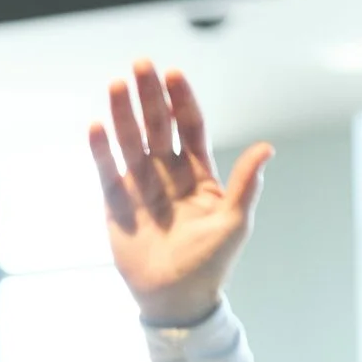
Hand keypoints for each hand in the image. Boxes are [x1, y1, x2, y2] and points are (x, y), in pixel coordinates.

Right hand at [89, 61, 271, 325]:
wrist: (174, 297)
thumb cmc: (209, 261)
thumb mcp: (235, 221)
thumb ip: (245, 183)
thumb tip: (265, 148)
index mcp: (198, 174)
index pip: (189, 128)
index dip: (181, 102)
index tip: (173, 75)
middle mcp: (167, 174)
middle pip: (157, 126)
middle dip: (149, 96)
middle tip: (140, 65)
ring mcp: (140, 187)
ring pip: (130, 142)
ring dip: (123, 114)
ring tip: (116, 84)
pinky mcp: (116, 205)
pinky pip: (106, 172)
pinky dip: (100, 150)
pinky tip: (96, 126)